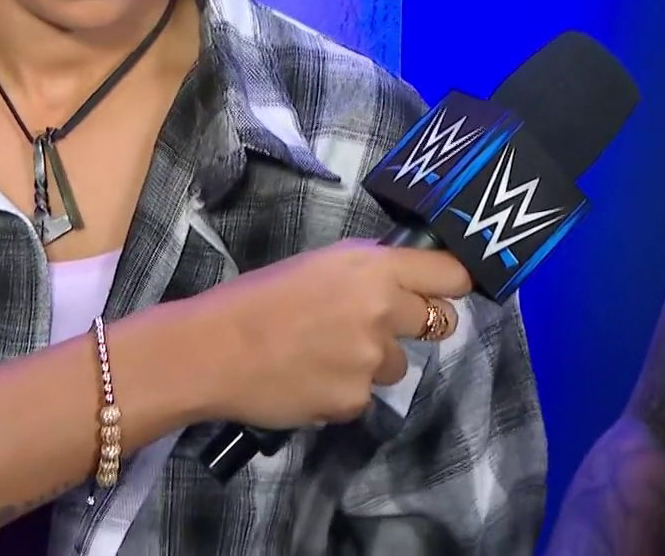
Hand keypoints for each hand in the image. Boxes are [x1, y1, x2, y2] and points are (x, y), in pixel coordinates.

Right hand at [176, 239, 473, 429]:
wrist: (212, 350)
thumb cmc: (257, 298)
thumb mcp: (320, 265)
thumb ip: (368, 273)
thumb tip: (400, 284)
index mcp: (374, 266)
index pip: (451, 273)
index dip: (453, 283)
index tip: (448, 290)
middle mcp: (383, 309)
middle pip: (438, 322)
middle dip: (416, 325)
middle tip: (379, 327)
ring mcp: (372, 359)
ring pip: (397, 364)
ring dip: (372, 363)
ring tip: (322, 356)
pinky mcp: (355, 400)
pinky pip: (364, 396)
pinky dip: (343, 392)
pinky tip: (308, 380)